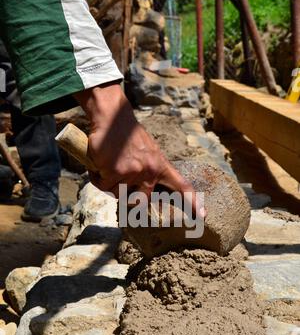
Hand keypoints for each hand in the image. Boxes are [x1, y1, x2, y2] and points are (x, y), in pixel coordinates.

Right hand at [75, 84, 205, 218]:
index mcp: (161, 166)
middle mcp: (150, 171)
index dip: (192, 203)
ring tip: (110, 162)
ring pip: (117, 193)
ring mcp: (134, 171)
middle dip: (126, 195)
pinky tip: (100, 162)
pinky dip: (97, 177)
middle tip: (120, 176)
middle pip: (139, 201)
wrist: (112, 117)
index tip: (202, 217)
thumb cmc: (127, 136)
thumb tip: (145, 195)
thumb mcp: (148, 152)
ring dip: (109, 182)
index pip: (182, 187)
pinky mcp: (116, 171)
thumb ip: (150, 171)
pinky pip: (103, 185)